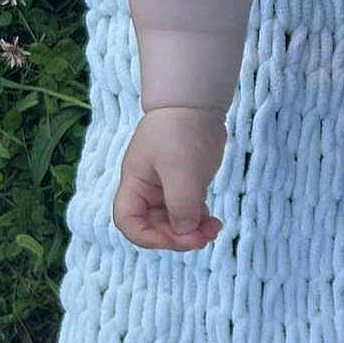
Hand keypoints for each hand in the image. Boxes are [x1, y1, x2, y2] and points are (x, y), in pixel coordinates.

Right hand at [112, 106, 227, 250]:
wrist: (197, 104)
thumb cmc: (181, 131)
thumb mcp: (181, 170)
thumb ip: (181, 204)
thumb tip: (186, 231)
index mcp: (135, 185)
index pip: (129, 222)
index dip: (148, 237)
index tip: (175, 238)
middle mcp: (147, 190)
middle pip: (154, 227)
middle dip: (177, 237)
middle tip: (204, 238)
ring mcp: (167, 188)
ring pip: (174, 222)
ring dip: (192, 232)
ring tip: (214, 230)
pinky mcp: (186, 185)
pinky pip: (189, 212)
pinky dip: (200, 220)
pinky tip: (214, 221)